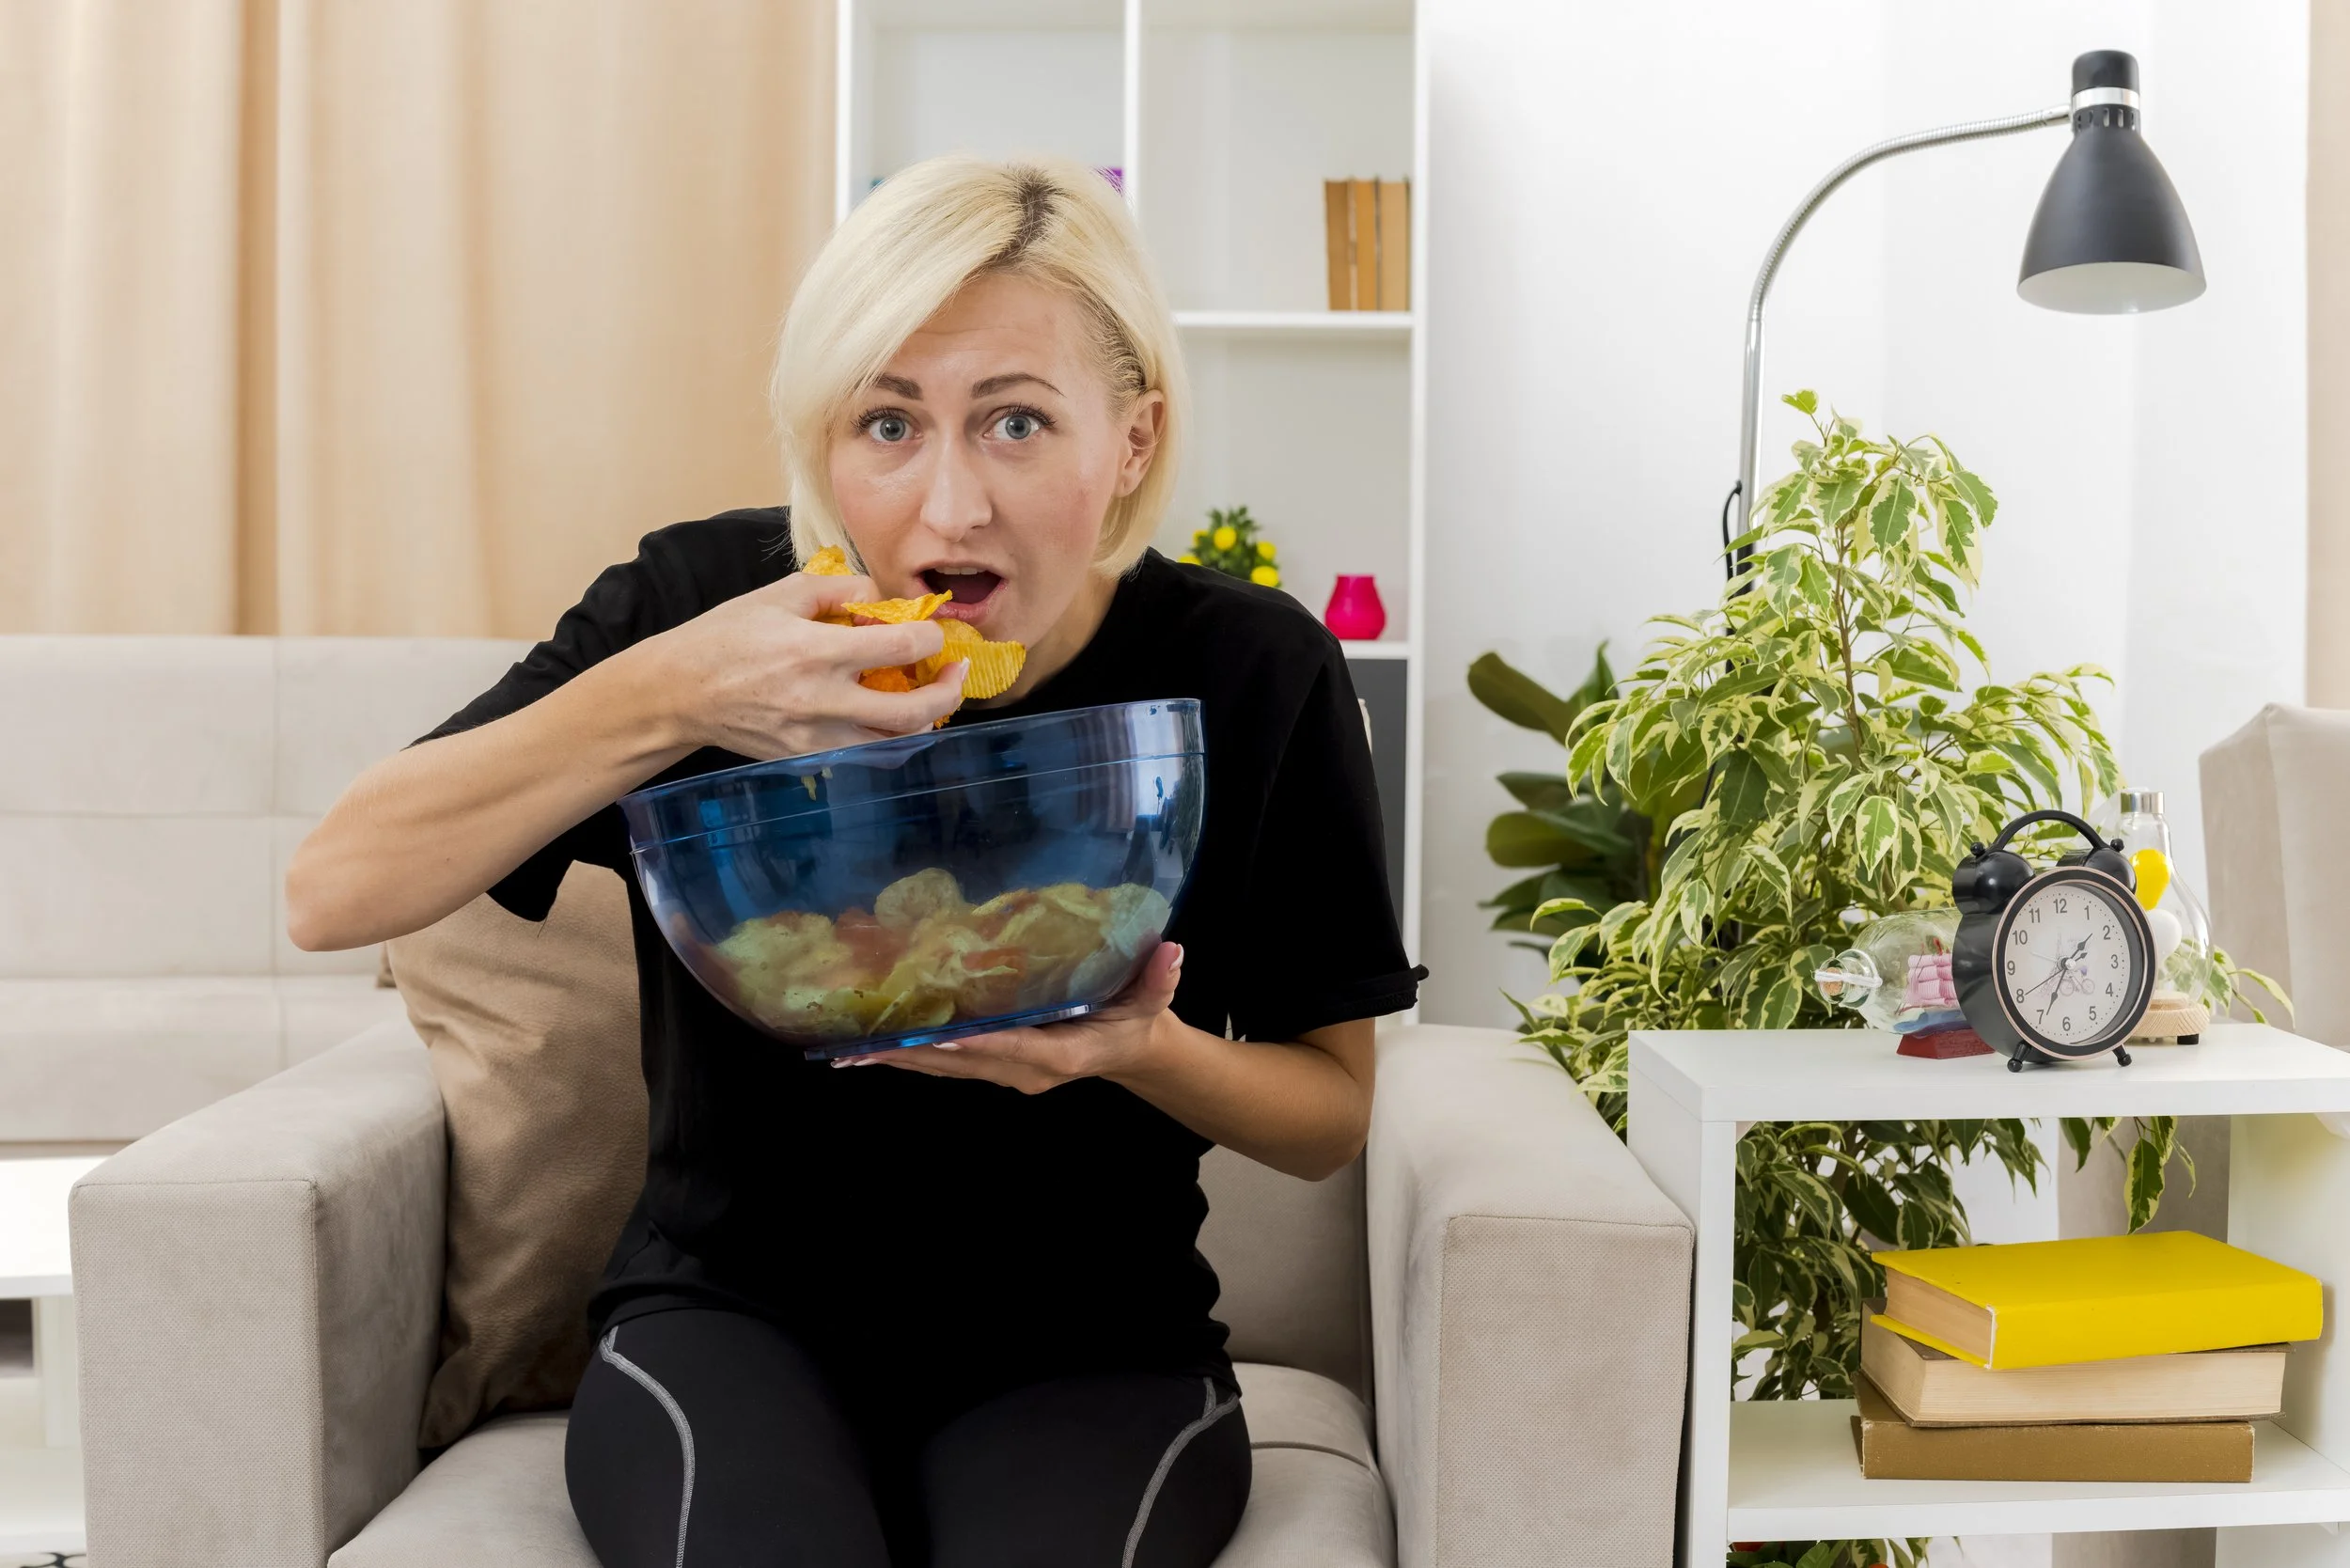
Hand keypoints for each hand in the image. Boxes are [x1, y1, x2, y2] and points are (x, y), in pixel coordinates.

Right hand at [635, 568, 966, 758]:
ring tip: (929, 697)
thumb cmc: (725, 636)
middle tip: (956, 673)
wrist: (677, 693)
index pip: (900, 646)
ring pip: (893, 744)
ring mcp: (814, 737)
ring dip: (922, 721)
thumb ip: (839, 589)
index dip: (931, 636)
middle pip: (911, 712)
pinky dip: (885, 736)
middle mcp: (820, 700)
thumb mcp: (780, 594)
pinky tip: (887, 714)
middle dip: (948, 692)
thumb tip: (883, 600)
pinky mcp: (805, 758)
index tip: (934, 630)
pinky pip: (862, 753)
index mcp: (815, 651)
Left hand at [837, 943, 1185, 1093]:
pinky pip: (946, 1063)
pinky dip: (909, 1055)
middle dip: (913, 1054)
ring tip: (848, 1052)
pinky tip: (869, 1049)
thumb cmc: (1138, 1020)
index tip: (942, 1036)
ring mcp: (1006, 1072)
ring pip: (945, 1067)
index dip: (980, 1043)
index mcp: (1063, 1055)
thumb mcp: (1154, 1000)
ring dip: (899, 1058)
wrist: (1133, 1053)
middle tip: (860, 1046)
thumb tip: (1173, 950)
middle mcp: (1026, 1070)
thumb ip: (1159, 978)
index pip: (1017, 1048)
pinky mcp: (993, 1067)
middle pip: (963, 1063)